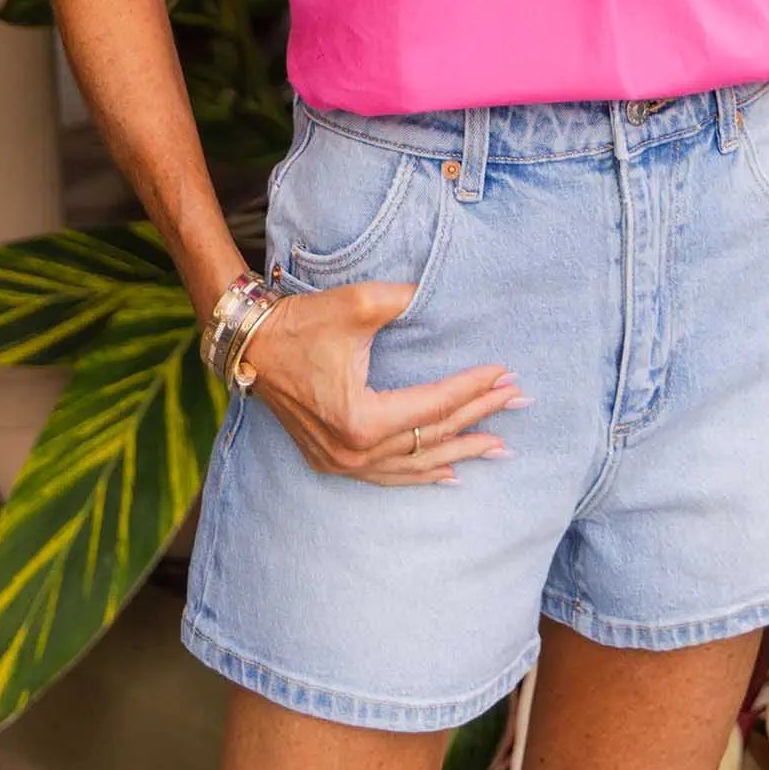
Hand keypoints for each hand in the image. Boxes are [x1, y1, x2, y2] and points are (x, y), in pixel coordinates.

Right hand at [239, 279, 526, 484]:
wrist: (249, 345)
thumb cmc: (302, 323)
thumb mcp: (357, 304)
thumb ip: (406, 300)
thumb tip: (441, 294)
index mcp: (363, 419)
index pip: (435, 405)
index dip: (474, 388)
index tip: (507, 374)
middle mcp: (355, 452)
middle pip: (432, 436)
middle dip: (480, 417)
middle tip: (519, 401)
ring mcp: (342, 463)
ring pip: (415, 464)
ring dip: (459, 452)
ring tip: (499, 446)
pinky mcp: (333, 461)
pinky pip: (388, 475)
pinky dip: (421, 474)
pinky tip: (449, 474)